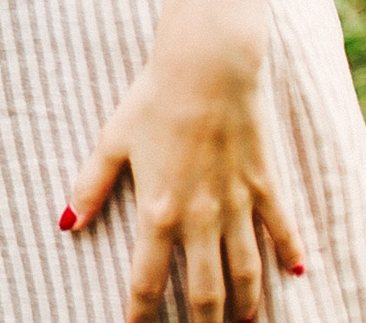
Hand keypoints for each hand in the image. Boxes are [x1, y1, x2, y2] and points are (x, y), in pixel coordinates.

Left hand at [67, 23, 306, 322]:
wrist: (207, 67)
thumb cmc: (153, 98)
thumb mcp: (112, 140)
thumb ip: (91, 185)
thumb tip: (67, 222)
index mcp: (157, 209)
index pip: (146, 278)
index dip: (141, 312)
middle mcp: (200, 216)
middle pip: (204, 289)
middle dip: (204, 322)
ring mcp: (237, 203)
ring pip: (246, 271)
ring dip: (247, 303)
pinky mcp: (265, 184)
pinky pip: (281, 228)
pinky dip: (291, 252)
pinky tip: (298, 274)